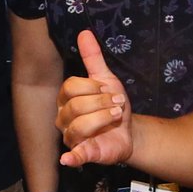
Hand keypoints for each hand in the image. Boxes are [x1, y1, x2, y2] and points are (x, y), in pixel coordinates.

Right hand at [56, 30, 133, 165]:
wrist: (129, 131)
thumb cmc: (112, 105)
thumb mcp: (106, 80)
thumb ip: (93, 59)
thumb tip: (84, 33)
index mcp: (66, 99)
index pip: (70, 88)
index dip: (92, 87)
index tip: (110, 89)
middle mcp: (63, 118)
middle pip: (74, 106)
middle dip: (101, 102)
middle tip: (119, 104)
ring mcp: (71, 138)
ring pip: (78, 127)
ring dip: (102, 119)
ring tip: (117, 116)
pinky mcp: (83, 154)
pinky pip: (73, 156)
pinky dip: (71, 158)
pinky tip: (69, 159)